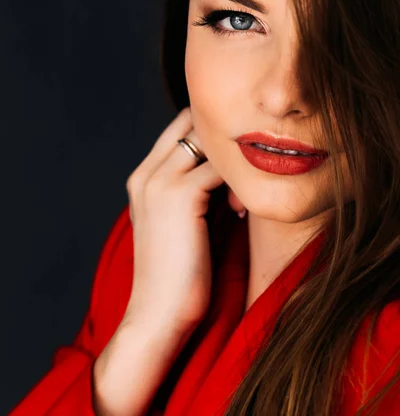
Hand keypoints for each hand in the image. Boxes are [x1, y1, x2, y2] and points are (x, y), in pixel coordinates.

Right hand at [123, 106, 225, 334]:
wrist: (158, 314)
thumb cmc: (176, 273)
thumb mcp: (178, 221)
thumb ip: (192, 190)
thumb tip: (226, 169)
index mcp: (142, 178)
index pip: (180, 127)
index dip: (211, 139)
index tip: (230, 170)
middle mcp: (146, 173)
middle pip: (193, 123)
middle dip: (223, 143)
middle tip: (240, 177)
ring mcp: (160, 181)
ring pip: (210, 143)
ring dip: (232, 165)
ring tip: (237, 203)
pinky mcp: (181, 195)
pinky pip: (221, 169)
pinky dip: (237, 186)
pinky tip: (239, 213)